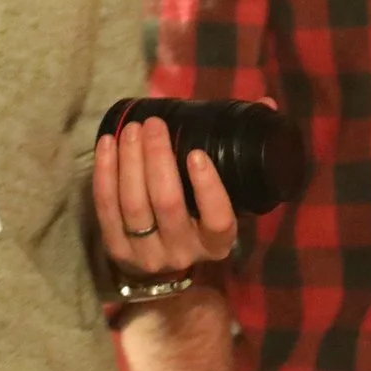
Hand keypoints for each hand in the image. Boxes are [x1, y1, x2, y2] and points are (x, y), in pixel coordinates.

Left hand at [94, 116, 241, 278]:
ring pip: (133, 204)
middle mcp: (183, 252)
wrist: (161, 267)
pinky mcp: (115, 250)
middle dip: (157, 158)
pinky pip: (106, 208)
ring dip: (130, 161)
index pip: (217, 219)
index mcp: (217, 242)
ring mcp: (146, 254)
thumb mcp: (227, 196)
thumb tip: (266, 104)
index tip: (196, 153)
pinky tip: (107, 144)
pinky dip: (105, 173)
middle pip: (167, 203)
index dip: (207, 187)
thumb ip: (244, 152)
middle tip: (153, 125)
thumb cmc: (200, 218)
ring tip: (132, 129)